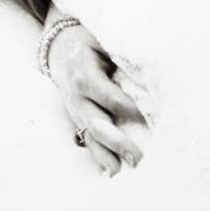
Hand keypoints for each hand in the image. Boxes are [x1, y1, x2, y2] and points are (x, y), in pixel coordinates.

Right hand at [47, 23, 143, 175]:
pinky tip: (113, 170)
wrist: (58, 45)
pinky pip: (86, 139)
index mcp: (83, 73)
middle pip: (97, 123)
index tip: (152, 115)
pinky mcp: (76, 118)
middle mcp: (76, 96)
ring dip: (108, 155)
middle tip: (139, 157)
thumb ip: (122, 55)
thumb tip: (150, 72)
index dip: (131, 108)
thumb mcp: (102, 39)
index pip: (109, 96)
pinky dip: (99, 156)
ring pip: (90, 136)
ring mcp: (74, 110)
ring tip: (125, 170)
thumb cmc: (88, 41)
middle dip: (118, 142)